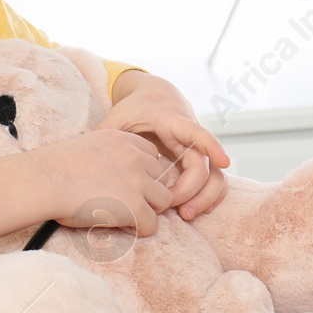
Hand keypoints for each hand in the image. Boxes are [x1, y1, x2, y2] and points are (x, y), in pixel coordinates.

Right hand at [38, 128, 175, 235]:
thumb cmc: (55, 168)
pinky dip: (140, 230)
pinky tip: (122, 227)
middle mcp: (135, 157)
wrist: (46, 180)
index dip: (142, 172)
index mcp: (123, 139)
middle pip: (161, 177)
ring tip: (127, 216)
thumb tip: (113, 175)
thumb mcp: (88, 147)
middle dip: (148, 191)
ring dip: (149, 210)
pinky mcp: (134, 207)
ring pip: (164, 200)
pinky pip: (152, 225)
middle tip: (127, 202)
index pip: (152, 155)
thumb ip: (108, 155)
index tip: (125, 183)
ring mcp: (137, 182)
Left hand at [95, 77, 229, 219]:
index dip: (211, 146)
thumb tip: (89, 156)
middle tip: (172, 208)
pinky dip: (206, 197)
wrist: (154, 97)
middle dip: (192, 190)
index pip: (197, 132)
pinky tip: (192, 211)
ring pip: (214, 176)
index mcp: (172, 120)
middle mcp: (190, 136)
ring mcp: (196, 150)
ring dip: (204, 198)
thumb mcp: (117, 117)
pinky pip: (210, 181)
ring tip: (185, 215)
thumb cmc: (134, 108)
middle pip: (203, 165)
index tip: (224, 161)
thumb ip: (106, 134)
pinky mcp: (195, 161)